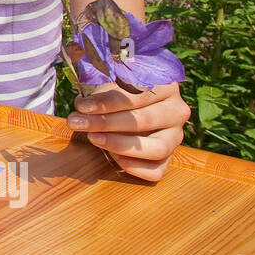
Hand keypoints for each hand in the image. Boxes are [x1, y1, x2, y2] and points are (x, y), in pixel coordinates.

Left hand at [66, 81, 190, 181]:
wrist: (132, 107)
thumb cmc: (119, 93)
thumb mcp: (112, 84)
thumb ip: (100, 92)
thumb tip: (83, 107)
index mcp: (166, 86)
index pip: (138, 95)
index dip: (108, 102)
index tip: (82, 106)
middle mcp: (177, 111)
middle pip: (144, 120)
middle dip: (106, 123)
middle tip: (77, 123)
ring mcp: (176, 136)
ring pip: (157, 148)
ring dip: (119, 145)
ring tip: (93, 138)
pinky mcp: (170, 158)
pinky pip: (156, 170)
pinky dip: (133, 166)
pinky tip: (112, 156)